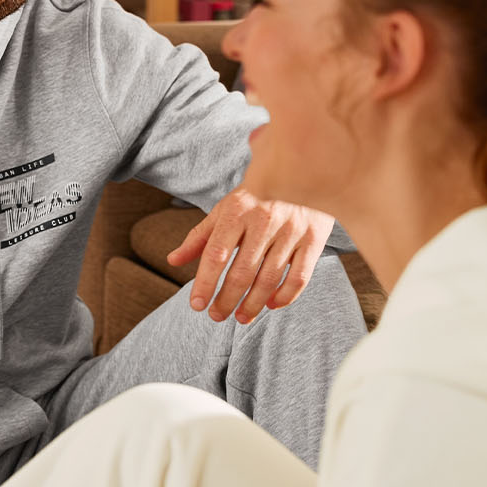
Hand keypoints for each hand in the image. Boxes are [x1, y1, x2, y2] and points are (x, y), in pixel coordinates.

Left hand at [168, 186, 333, 324]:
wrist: (301, 169)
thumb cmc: (256, 196)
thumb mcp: (225, 209)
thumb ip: (200, 237)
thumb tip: (173, 261)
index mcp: (237, 211)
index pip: (216, 254)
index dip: (205, 283)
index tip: (197, 305)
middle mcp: (264, 220)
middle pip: (242, 272)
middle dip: (227, 300)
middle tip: (217, 316)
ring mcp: (291, 229)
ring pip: (269, 279)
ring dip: (253, 304)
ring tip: (241, 317)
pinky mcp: (314, 238)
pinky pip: (299, 277)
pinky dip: (285, 297)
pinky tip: (272, 305)